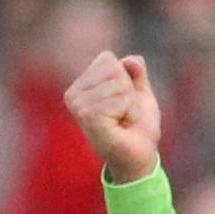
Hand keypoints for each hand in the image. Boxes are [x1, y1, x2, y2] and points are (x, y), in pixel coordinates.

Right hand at [64, 52, 161, 182]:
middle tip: (124, 113)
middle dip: (128, 91)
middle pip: (113, 69)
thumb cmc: (137, 124)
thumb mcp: (139, 91)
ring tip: (122, 120)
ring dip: (129, 103)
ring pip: (118, 83)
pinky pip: (118, 98)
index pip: (107, 59)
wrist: (141, 154)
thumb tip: (130, 60)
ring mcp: (79, 107)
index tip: (123, 101)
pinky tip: (121, 125)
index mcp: (81, 85)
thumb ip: (135, 70)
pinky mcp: (88, 118)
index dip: (125, 79)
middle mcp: (74, 95)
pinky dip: (129, 111)